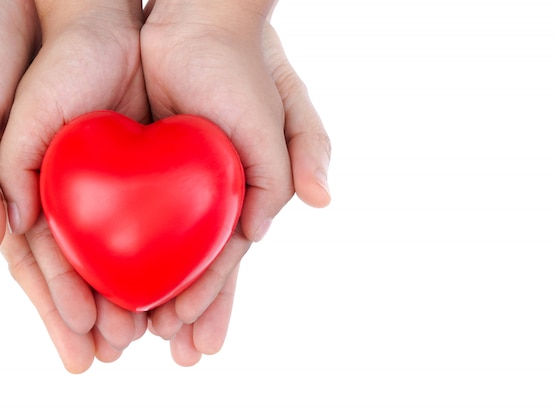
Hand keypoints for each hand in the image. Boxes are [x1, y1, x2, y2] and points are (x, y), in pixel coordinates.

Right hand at [0, 1, 149, 372]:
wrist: (109, 36)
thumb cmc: (62, 72)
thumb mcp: (27, 118)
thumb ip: (12, 169)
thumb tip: (15, 226)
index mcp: (44, 200)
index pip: (47, 266)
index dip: (59, 304)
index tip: (79, 340)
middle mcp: (78, 207)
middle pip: (84, 275)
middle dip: (95, 317)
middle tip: (111, 353)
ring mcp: (114, 198)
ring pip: (122, 261)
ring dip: (131, 302)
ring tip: (144, 339)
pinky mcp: (154, 183)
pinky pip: (160, 230)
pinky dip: (166, 264)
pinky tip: (175, 295)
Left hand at [141, 2, 330, 364]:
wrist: (200, 25)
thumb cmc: (249, 70)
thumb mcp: (292, 113)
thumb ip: (306, 156)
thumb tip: (319, 202)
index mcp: (243, 199)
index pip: (228, 263)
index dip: (216, 300)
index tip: (201, 340)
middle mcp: (207, 200)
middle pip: (193, 267)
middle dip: (185, 313)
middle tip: (173, 358)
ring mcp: (173, 186)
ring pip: (157, 251)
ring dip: (149, 294)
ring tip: (134, 340)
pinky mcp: (140, 166)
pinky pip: (126, 215)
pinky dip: (118, 251)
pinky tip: (104, 284)